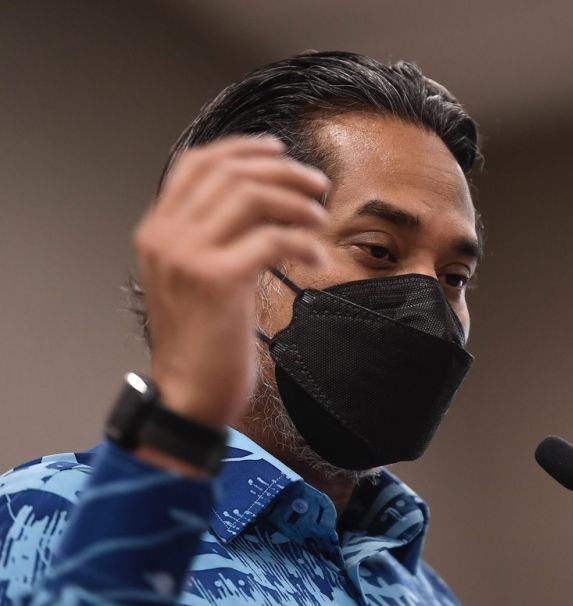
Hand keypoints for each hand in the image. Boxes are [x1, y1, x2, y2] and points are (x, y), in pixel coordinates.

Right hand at [134, 135, 329, 427]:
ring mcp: (187, 255)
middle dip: (283, 172)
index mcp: (157, 231)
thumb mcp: (194, 280)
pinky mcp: (217, 279)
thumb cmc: (201, 343)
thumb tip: (260, 204)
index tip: (280, 150)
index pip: (196, 164)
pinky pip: (272, 239)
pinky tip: (316, 259)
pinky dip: (303, 243)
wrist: (188, 394)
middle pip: (230, 173)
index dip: (242, 149)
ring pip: (251, 196)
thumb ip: (210, 239)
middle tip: (318, 186)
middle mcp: (166, 236)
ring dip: (297, 203)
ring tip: (321, 220)